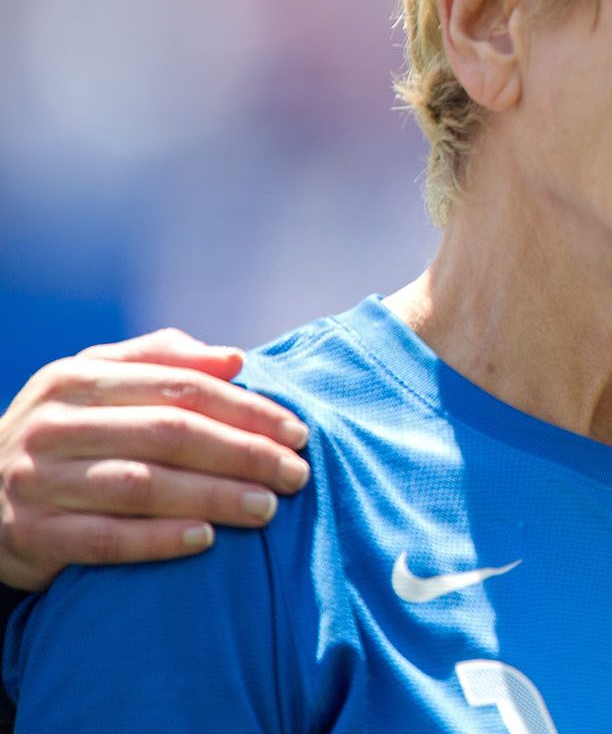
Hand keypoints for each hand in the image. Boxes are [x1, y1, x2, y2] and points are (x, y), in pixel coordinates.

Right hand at [0, 329, 310, 591]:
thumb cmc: (65, 432)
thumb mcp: (98, 382)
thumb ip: (164, 361)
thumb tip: (235, 358)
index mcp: (76, 379)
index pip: (180, 388)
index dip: (246, 409)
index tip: (297, 431)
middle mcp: (53, 424)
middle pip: (168, 434)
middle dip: (242, 453)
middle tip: (296, 473)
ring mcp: (36, 480)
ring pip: (141, 485)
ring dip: (212, 497)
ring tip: (267, 508)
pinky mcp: (28, 534)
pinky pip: (103, 538)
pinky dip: (157, 540)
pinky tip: (205, 540)